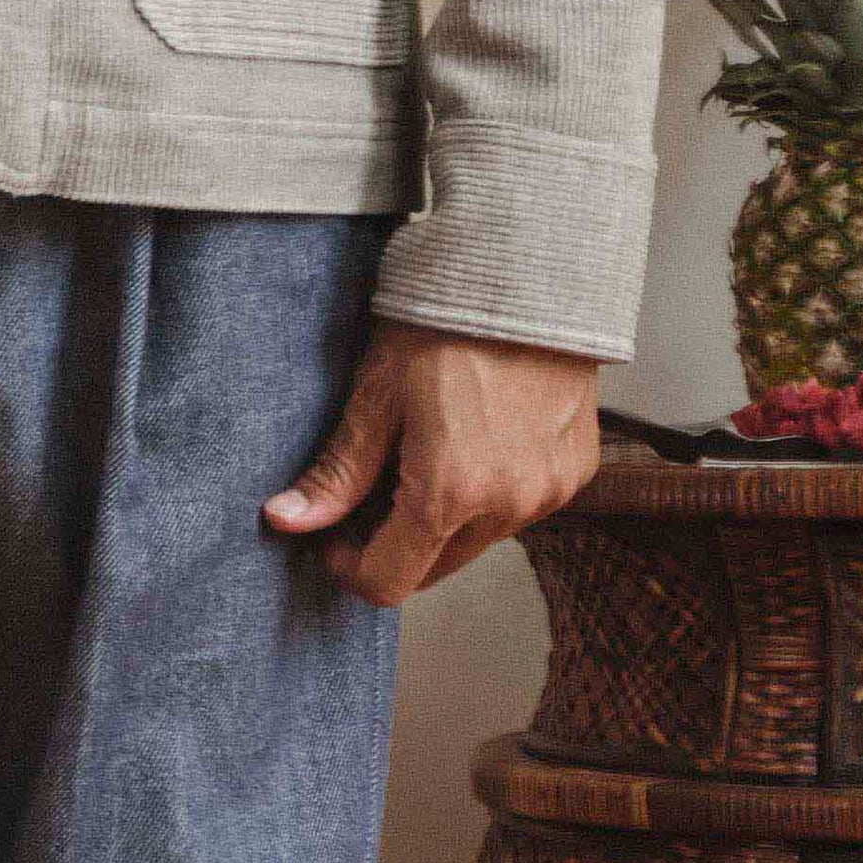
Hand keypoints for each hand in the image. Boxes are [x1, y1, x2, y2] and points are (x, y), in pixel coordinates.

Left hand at [261, 323, 606, 602]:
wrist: (529, 279)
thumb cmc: (446, 326)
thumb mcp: (376, 397)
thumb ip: (337, 473)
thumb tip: (287, 520)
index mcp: (451, 494)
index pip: (390, 582)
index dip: (349, 568)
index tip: (333, 538)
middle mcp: (508, 506)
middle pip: (433, 568)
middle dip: (394, 542)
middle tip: (373, 487)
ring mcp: (549, 493)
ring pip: (477, 540)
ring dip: (443, 520)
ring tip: (424, 453)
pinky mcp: (574, 473)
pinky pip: (519, 509)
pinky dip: (490, 494)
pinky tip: (472, 441)